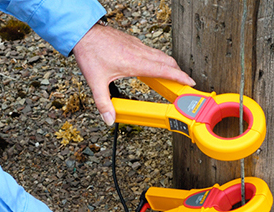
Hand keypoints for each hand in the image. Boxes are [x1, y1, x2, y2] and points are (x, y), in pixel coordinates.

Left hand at [72, 23, 194, 125]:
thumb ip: (103, 103)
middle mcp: (139, 52)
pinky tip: (151, 65)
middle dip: (178, 72)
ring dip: (168, 64)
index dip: (180, 76)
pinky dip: (157, 59)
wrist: (83, 32)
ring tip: (171, 75)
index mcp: (135, 62)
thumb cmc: (90, 52)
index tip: (190, 82)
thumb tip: (109, 118)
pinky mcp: (132, 42)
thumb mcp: (96, 82)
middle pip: (166, 61)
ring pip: (159, 54)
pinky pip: (150, 51)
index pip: (164, 70)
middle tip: (183, 82)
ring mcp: (136, 45)